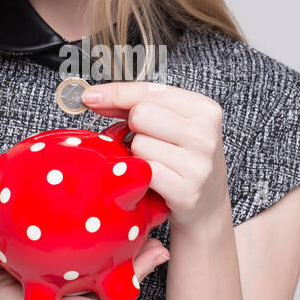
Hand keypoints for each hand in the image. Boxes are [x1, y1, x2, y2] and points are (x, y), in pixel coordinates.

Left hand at [81, 81, 230, 232]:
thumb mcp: (173, 127)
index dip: (116, 93)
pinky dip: (140, 175)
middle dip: (133, 129)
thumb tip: (95, 98)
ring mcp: (198, 163)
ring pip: (139, 144)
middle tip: (146, 143)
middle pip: (140, 114)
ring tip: (155, 164)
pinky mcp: (186, 190)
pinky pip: (143, 171)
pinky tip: (153, 181)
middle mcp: (205, 134)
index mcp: (204, 110)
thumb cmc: (184, 162)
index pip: (150, 91)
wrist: (208, 208)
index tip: (91, 96)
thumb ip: (139, 106)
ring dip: (137, 156)